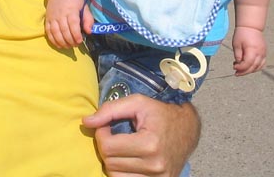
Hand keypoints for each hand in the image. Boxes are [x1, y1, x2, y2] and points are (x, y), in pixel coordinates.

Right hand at [45, 0, 86, 47]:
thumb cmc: (74, 2)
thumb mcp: (84, 7)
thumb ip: (88, 19)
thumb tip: (89, 32)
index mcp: (71, 10)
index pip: (73, 24)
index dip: (76, 34)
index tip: (79, 41)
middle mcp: (60, 14)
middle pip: (64, 30)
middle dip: (70, 40)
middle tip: (75, 45)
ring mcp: (52, 18)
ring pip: (55, 32)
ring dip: (62, 42)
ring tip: (68, 46)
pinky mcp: (47, 20)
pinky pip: (48, 32)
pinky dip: (53, 40)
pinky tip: (59, 45)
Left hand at [83, 94, 199, 176]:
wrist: (188, 130)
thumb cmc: (160, 114)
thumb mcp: (138, 103)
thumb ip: (110, 110)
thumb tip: (86, 122)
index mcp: (149, 143)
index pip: (107, 147)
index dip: (101, 134)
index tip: (107, 127)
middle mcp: (154, 165)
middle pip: (110, 163)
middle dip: (106, 148)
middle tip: (114, 137)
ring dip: (113, 162)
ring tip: (121, 148)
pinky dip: (122, 172)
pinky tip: (127, 160)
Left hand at [232, 25, 266, 75]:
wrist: (251, 26)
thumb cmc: (242, 34)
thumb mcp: (236, 44)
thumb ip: (237, 55)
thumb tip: (239, 64)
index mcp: (252, 50)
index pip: (247, 64)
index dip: (240, 68)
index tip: (234, 67)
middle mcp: (260, 53)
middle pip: (253, 67)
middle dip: (244, 72)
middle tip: (236, 73)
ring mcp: (264, 53)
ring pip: (258, 67)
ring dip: (250, 70)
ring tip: (242, 70)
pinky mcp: (264, 52)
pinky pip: (262, 63)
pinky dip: (256, 67)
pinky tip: (249, 67)